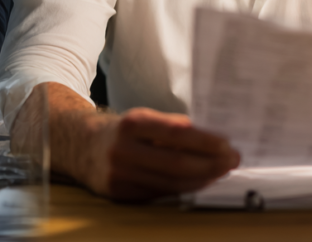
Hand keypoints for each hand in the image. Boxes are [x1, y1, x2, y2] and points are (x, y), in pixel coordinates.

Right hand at [83, 107, 239, 199]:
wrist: (79, 146)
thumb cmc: (118, 130)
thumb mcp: (141, 118)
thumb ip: (171, 127)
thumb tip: (210, 139)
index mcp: (131, 123)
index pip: (177, 133)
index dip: (206, 141)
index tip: (227, 144)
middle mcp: (123, 149)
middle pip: (177, 163)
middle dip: (211, 164)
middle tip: (232, 160)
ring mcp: (120, 174)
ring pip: (171, 183)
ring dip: (202, 179)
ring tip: (220, 171)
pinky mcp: (120, 193)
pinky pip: (160, 193)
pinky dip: (183, 188)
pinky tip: (198, 181)